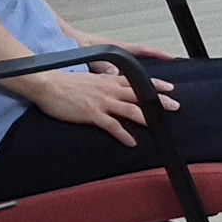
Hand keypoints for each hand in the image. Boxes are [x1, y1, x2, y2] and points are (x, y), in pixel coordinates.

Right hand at [10, 59, 176, 141]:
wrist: (47, 84)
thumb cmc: (64, 83)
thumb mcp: (88, 80)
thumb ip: (102, 84)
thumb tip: (110, 90)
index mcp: (108, 80)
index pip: (137, 81)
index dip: (154, 84)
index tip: (169, 88)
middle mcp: (109, 89)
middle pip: (139, 94)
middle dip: (158, 101)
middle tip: (174, 106)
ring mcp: (102, 102)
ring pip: (130, 110)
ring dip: (146, 118)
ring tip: (159, 125)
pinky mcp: (92, 113)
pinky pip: (112, 126)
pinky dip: (124, 135)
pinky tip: (132, 142)